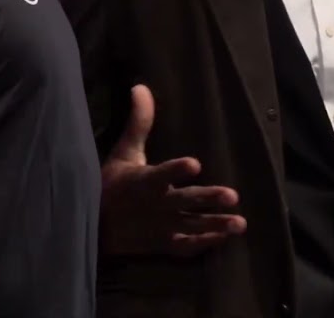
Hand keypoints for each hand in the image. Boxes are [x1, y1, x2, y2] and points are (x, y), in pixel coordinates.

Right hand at [99, 85, 246, 256]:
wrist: (94, 226)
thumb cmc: (111, 184)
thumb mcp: (123, 152)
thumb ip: (138, 123)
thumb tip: (141, 88)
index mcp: (144, 181)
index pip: (162, 173)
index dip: (177, 170)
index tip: (195, 164)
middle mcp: (155, 205)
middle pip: (184, 201)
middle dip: (208, 199)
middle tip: (232, 196)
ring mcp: (160, 227)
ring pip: (191, 226)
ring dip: (215, 225)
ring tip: (240, 223)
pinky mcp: (163, 243)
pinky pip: (185, 246)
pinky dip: (203, 244)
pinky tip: (224, 238)